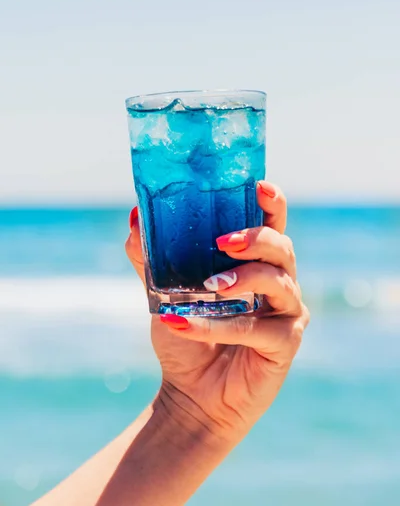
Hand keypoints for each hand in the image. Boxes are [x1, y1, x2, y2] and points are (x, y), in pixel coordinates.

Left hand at [125, 182, 309, 444]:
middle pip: (283, 247)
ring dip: (243, 280)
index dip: (272, 202)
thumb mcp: (164, 293)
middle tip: (223, 241)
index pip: (272, 224)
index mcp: (255, 263)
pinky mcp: (284, 345)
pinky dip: (221, 326)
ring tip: (209, 286)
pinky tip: (184, 325)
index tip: (258, 186)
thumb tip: (135, 218)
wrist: (191, 395)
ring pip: (279, 283)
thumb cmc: (186, 337)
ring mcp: (287, 313)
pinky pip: (257, 329)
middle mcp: (279, 283)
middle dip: (256, 237)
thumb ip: (152, 257)